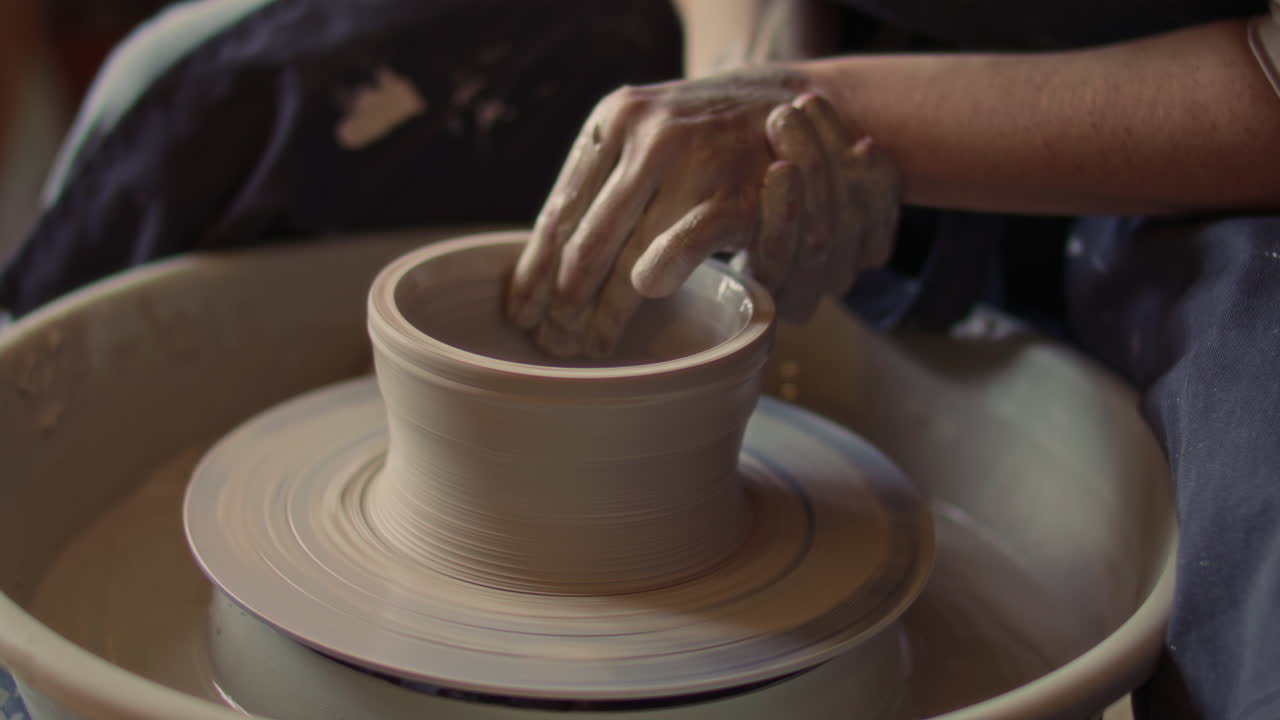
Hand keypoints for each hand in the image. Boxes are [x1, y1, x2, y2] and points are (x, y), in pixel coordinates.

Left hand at [506, 69, 898, 357]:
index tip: (518, 312)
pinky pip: (680, 249)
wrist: (786, 103)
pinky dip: (652, 282)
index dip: (534, 268)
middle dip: (562, 300)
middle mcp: (646, 133)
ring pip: (625, 253)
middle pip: (584, 238)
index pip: (560, 209)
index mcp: (613, 120)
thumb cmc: (704, 137)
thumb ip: (603, 184)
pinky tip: (635, 310)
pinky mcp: (734, 193)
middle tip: (549, 342)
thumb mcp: (647, 136)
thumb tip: (543, 265)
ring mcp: (693, 159)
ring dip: (601, 309)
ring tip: (586, 345)